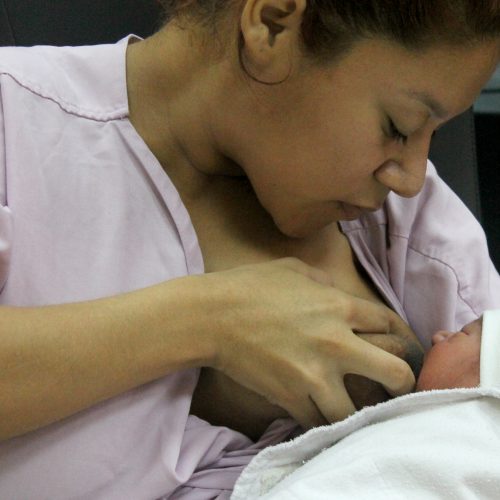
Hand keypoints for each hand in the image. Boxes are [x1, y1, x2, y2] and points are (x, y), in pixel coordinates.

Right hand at [204, 258, 415, 428]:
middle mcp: (336, 344)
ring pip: (359, 412)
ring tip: (353, 408)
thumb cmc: (250, 286)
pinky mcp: (291, 397)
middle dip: (402, 383)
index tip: (394, 345)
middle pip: (396, 374)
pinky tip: (318, 413)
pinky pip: (319, 422)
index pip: (390, 325)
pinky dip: (321, 420)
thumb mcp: (293, 269)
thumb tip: (335, 291)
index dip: (398, 335)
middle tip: (393, 387)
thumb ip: (324, 281)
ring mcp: (315, 375)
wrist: (212, 316)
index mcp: (340, 307)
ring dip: (359, 412)